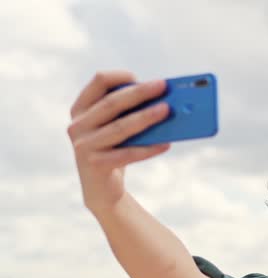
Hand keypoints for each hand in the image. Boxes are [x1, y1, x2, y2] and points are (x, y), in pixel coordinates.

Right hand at [67, 71, 170, 214]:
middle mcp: (78, 125)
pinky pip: (127, 154)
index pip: (98, 82)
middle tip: (163, 86)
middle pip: (111, 103)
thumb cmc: (115, 150)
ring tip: (167, 110)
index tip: (142, 77)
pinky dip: (148, 148)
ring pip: (120, 127)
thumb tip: (164, 100)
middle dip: (139, 93)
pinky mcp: (95, 165)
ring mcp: (84, 146)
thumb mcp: (117, 128)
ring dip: (146, 117)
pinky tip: (166, 144)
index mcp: (81, 109)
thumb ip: (130, 112)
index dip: (120, 77)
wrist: (102, 189)